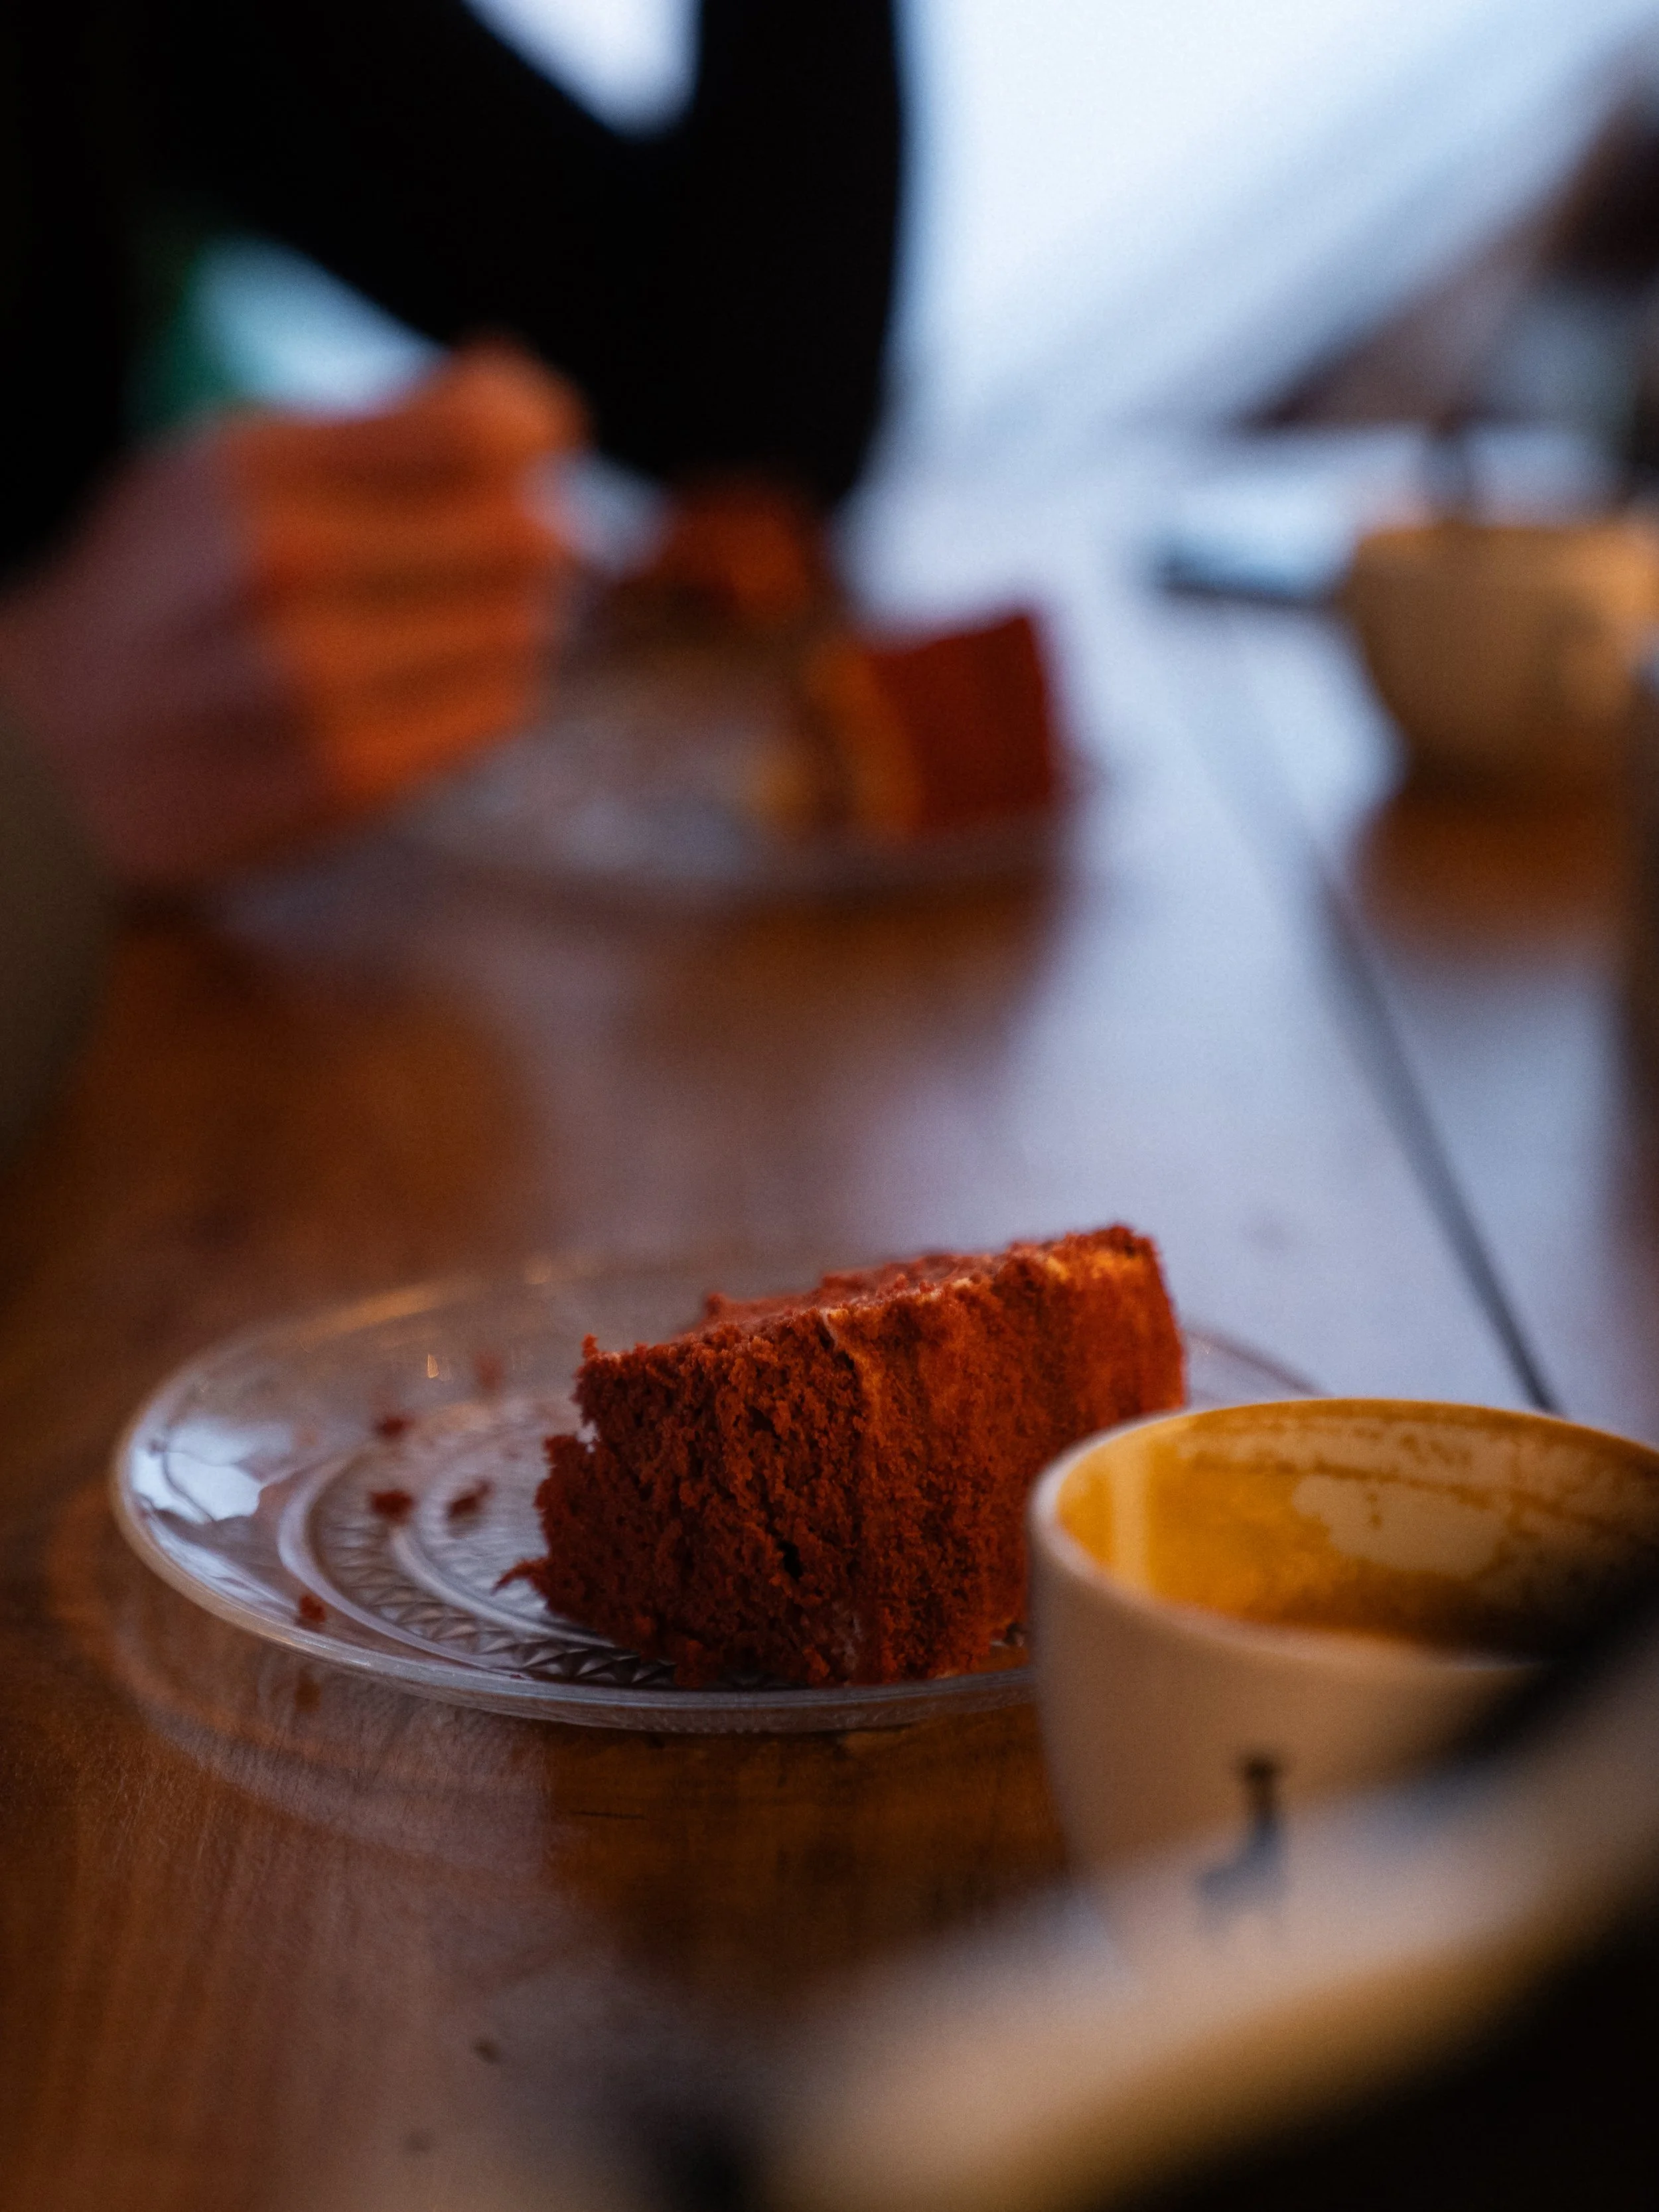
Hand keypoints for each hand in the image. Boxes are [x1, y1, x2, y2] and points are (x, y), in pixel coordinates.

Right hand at [0, 343, 582, 886]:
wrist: (61, 751)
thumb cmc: (173, 591)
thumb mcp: (237, 465)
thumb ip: (388, 426)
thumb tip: (528, 399)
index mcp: (258, 468)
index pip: (484, 430)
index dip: (538, 434)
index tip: (525, 456)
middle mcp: (285, 566)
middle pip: (526, 535)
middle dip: (530, 537)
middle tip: (488, 554)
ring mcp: (318, 682)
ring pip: (523, 629)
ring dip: (510, 623)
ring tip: (445, 626)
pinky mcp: (351, 774)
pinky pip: (498, 713)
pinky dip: (486, 692)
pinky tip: (430, 687)